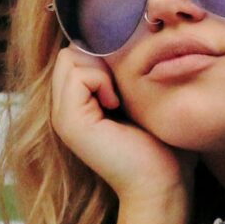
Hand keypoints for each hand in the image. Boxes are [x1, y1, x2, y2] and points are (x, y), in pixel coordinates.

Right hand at [50, 47, 189, 205]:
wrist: (161, 184)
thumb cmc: (162, 146)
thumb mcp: (140, 100)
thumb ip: (124, 74)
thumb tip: (127, 39)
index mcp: (78, 105)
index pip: (76, 53)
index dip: (101, 53)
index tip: (126, 79)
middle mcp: (64, 109)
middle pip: (70, 51)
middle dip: (100, 58)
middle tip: (122, 88)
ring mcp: (62, 116)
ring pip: (70, 57)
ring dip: (101, 68)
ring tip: (119, 97)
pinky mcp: (69, 121)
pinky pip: (78, 74)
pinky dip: (101, 80)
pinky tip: (116, 104)